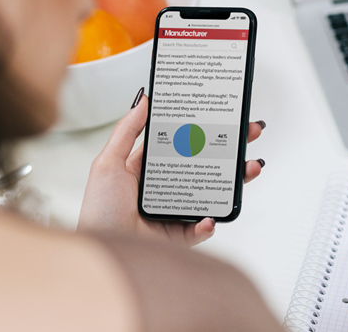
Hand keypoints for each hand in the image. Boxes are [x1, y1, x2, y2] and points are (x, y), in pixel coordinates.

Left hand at [77, 92, 265, 246]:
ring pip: (212, 192)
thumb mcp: (108, 162)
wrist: (101, 249)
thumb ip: (127, 130)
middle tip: (248, 133)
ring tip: (248, 168)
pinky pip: (202, 228)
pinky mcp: (180, 235)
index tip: (221, 116)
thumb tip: (143, 100)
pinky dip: (209, 222)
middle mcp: (167, 187)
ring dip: (233, 181)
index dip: (203, 129)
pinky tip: (209, 216)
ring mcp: (176, 210)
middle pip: (205, 164)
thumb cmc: (99, 210)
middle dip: (230, 149)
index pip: (184, 143)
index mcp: (150, 168)